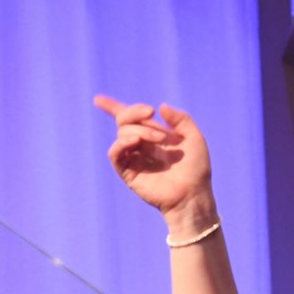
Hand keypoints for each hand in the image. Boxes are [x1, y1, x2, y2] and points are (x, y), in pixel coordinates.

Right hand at [93, 96, 214, 227]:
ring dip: (139, 130)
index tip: (98, 100)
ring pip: (122, 133)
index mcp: (153, 135)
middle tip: (151, 114)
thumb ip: (180, 119)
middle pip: (124, 121)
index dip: (112, 108)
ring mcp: (133, 158)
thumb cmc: (195, 168)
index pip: (129, 119)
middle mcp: (141, 145)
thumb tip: (161, 106)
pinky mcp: (128, 172)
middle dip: (135, 112)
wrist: (192, 193)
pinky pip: (114, 154)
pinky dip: (121, 144)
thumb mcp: (194, 137)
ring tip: (158, 139)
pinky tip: (134, 141)